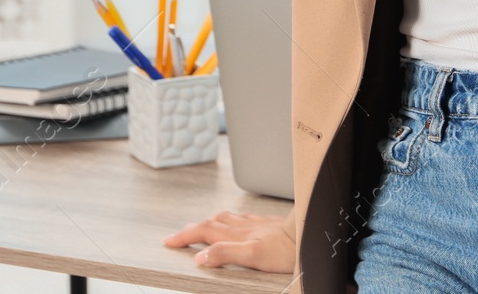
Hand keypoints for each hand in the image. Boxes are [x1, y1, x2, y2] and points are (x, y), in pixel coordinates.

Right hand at [162, 210, 295, 272]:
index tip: (169, 241)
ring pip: (225, 218)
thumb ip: (225, 254)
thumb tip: (200, 257)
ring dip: (209, 222)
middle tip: (178, 235)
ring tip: (201, 225)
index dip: (184, 237)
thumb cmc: (285, 249)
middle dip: (191, 229)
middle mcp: (242, 226)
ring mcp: (255, 223)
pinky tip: (236, 223)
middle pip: (210, 223)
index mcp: (236, 235)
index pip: (203, 232)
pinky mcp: (267, 224)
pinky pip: (241, 218)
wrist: (308, 234)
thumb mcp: (252, 256)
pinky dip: (230, 220)